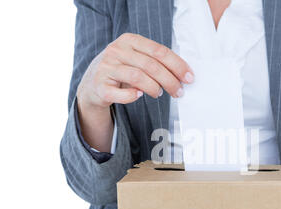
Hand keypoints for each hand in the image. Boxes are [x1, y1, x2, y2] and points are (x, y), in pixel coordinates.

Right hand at [75, 33, 193, 151]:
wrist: (92, 84)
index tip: (189, 77)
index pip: (159, 51)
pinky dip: (133, 96)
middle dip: (170, 80)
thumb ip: (155, 62)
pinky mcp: (100, 86)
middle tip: (179, 92)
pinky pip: (122, 93)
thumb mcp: (136, 59)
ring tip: (160, 93)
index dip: (177, 65)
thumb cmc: (121, 71)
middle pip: (151, 65)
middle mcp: (116, 50)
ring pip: (138, 77)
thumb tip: (183, 75)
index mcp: (129, 40)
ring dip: (154, 88)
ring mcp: (106, 67)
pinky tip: (139, 95)